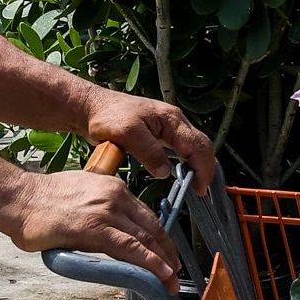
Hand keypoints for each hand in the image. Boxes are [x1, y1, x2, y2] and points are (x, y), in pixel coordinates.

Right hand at [7, 169, 181, 278]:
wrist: (19, 199)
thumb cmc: (40, 202)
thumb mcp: (79, 196)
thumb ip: (98, 210)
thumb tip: (106, 231)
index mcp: (112, 188)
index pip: (146, 216)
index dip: (160, 238)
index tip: (166, 254)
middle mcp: (115, 196)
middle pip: (152, 228)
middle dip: (167, 253)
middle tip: (175, 273)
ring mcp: (107, 212)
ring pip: (145, 239)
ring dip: (163, 264)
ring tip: (171, 282)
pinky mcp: (96, 229)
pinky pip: (131, 248)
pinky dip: (150, 263)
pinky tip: (161, 274)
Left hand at [81, 89, 211, 177]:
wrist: (94, 107)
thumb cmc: (109, 116)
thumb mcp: (128, 134)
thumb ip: (150, 152)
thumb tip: (166, 172)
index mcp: (171, 119)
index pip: (198, 146)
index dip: (203, 169)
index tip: (200, 189)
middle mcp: (175, 122)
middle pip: (202, 145)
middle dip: (206, 169)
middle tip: (201, 192)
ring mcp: (170, 127)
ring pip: (194, 147)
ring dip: (198, 166)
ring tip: (196, 186)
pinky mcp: (162, 133)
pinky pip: (183, 148)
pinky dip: (188, 162)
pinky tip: (183, 175)